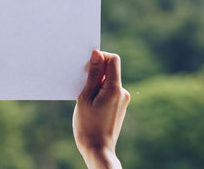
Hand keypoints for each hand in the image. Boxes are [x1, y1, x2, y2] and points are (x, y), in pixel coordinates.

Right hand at [73, 50, 129, 168]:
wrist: (97, 150)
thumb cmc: (88, 125)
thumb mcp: (85, 97)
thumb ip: (93, 75)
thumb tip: (97, 54)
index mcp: (115, 88)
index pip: (113, 59)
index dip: (100, 57)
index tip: (86, 66)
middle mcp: (122, 92)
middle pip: (110, 69)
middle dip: (96, 71)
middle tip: (81, 83)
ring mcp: (122, 100)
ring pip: (108, 81)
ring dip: (96, 83)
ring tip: (84, 97)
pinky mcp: (119, 106)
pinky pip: (109, 91)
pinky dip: (99, 91)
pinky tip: (89, 103)